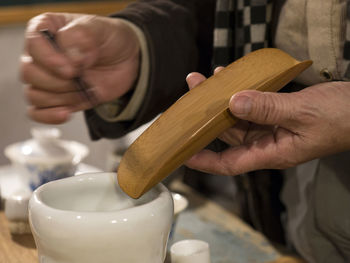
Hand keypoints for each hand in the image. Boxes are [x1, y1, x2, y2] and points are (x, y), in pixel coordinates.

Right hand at [21, 12, 139, 123]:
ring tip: (84, 89)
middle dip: (59, 81)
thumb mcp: (100, 28)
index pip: (33, 44)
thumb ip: (82, 37)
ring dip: (62, 97)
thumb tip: (71, 58)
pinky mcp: (56, 98)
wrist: (126, 61)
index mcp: (46, 29)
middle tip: (80, 77)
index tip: (72, 68)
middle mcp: (41, 55)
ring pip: (34, 95)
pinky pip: (37, 113)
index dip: (50, 59)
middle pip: (30, 73)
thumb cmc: (110, 39)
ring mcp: (47, 78)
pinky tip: (67, 113)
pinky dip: (50, 116)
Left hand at [185, 69, 349, 175]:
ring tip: (203, 79)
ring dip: (220, 99)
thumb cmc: (341, 118)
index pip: (230, 163)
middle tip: (192, 91)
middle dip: (207, 115)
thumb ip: (268, 108)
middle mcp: (267, 142)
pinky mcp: (275, 112)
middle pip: (228, 133)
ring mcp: (271, 127)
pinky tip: (229, 78)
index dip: (205, 162)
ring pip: (237, 116)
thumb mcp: (302, 113)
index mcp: (272, 152)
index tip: (183, 153)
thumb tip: (234, 102)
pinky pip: (251, 104)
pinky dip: (239, 92)